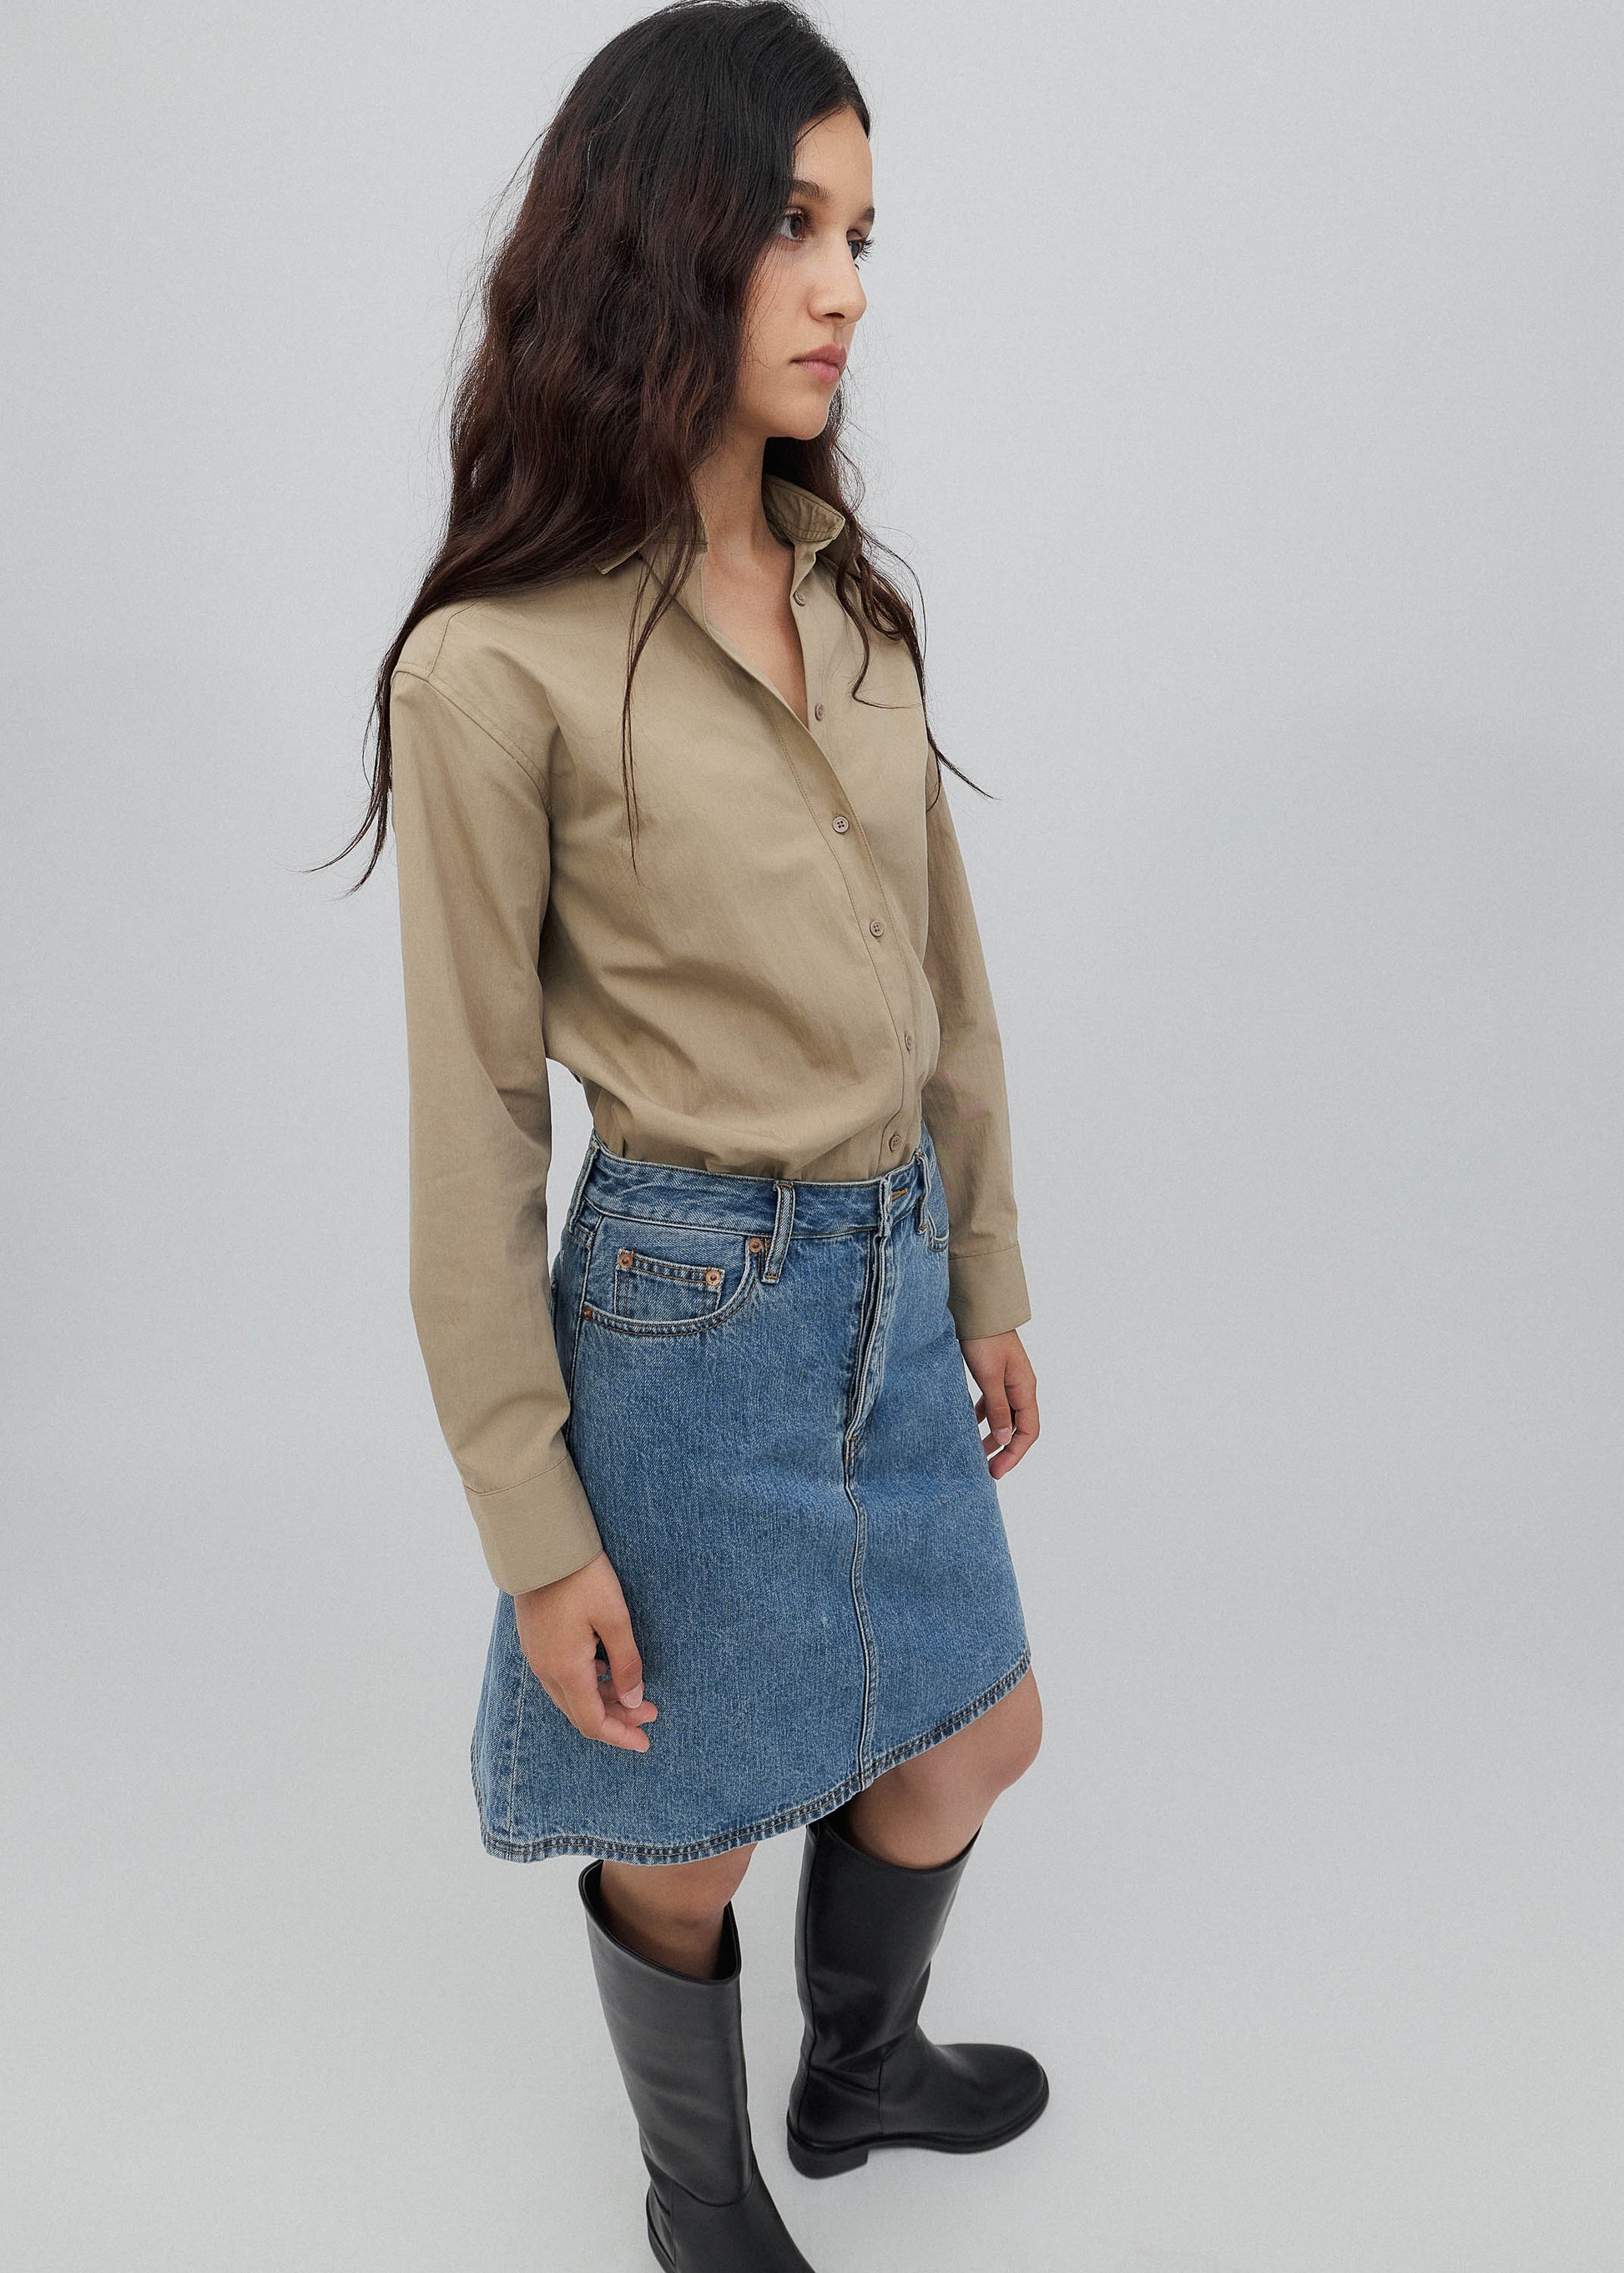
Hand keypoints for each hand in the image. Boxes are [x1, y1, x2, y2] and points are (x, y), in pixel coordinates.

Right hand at [512, 1551, 658, 1752]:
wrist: (542, 1545)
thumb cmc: (582, 1577)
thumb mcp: (615, 1618)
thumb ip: (626, 1662)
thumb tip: (633, 1700)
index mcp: (566, 1669)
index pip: (592, 1721)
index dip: (620, 1736)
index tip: (645, 1741)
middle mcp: (546, 1669)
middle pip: (581, 1712)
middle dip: (617, 1718)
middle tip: (650, 1712)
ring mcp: (538, 1654)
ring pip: (571, 1694)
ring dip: (603, 1699)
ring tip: (635, 1692)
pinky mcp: (536, 1640)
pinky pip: (562, 1676)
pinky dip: (587, 1683)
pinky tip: (607, 1669)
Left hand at [959, 1328, 1038, 1478]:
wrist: (979, 1309)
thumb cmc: (984, 1339)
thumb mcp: (989, 1377)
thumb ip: (996, 1408)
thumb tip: (1003, 1438)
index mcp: (1025, 1388)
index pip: (1028, 1431)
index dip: (1015, 1454)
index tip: (996, 1470)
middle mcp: (1021, 1386)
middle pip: (1018, 1427)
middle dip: (1004, 1449)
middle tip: (985, 1468)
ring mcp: (1009, 1380)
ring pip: (1005, 1416)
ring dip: (993, 1434)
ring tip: (975, 1451)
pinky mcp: (995, 1374)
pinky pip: (994, 1403)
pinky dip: (984, 1417)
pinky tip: (970, 1424)